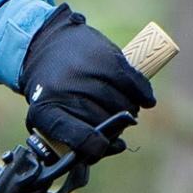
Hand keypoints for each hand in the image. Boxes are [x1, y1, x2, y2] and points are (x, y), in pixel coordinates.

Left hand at [17, 6, 156, 163]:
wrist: (46, 43)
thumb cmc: (54, 90)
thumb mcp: (52, 113)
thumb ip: (76, 134)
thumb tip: (113, 148)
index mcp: (47, 110)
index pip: (77, 135)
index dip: (94, 147)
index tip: (102, 146)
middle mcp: (66, 90)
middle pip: (104, 121)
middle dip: (113, 128)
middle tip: (113, 124)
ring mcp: (87, 73)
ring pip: (121, 104)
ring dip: (129, 112)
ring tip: (125, 110)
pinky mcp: (105, 57)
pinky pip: (133, 83)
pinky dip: (142, 94)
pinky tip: (146, 100)